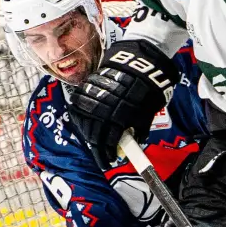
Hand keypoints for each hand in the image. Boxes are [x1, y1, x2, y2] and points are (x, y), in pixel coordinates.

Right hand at [70, 40, 179, 169]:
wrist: (137, 64)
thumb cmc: (145, 90)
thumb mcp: (146, 114)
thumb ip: (139, 130)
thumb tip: (134, 142)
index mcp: (116, 120)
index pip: (107, 144)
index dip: (107, 155)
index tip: (109, 162)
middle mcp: (101, 111)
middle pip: (94, 137)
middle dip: (98, 149)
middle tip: (102, 156)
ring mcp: (92, 100)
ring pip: (84, 124)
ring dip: (89, 135)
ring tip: (94, 141)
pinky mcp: (86, 90)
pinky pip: (79, 109)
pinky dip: (82, 119)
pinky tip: (86, 124)